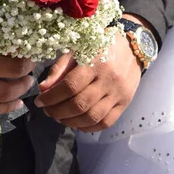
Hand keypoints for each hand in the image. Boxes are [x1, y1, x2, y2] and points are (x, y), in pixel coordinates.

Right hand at [0, 14, 35, 114]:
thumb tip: (9, 36)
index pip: (13, 57)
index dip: (27, 57)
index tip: (31, 52)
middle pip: (13, 78)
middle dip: (27, 74)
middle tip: (31, 69)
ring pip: (3, 96)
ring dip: (20, 92)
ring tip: (26, 86)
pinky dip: (4, 109)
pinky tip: (15, 105)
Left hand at [34, 17, 142, 131]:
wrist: (133, 48)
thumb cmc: (99, 45)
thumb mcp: (77, 49)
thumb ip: (60, 68)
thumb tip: (43, 89)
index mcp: (94, 62)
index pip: (70, 86)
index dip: (51, 97)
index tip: (39, 101)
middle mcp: (108, 79)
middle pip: (80, 104)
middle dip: (58, 112)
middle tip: (48, 111)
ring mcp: (118, 93)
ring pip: (92, 117)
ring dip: (71, 122)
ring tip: (60, 117)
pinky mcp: (125, 103)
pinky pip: (106, 122)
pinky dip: (88, 127)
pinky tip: (77, 123)